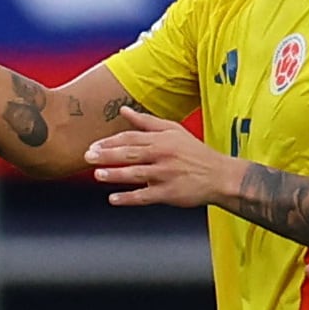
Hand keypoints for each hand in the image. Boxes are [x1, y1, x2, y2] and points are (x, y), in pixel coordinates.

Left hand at [85, 107, 232, 206]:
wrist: (220, 176)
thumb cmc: (195, 153)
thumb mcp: (174, 131)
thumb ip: (146, 121)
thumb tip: (123, 110)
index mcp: (162, 139)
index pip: (131, 137)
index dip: (110, 141)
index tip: (93, 146)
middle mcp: (163, 155)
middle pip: (130, 153)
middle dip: (107, 155)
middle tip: (88, 157)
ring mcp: (166, 175)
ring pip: (136, 174)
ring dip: (115, 174)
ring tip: (98, 175)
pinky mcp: (169, 193)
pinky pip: (145, 196)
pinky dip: (129, 198)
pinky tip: (113, 199)